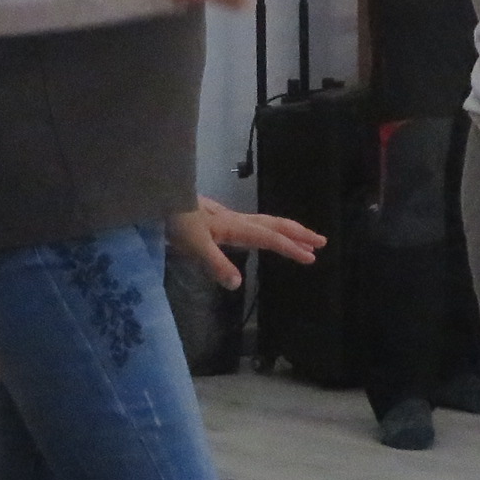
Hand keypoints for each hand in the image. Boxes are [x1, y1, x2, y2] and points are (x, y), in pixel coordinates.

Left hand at [173, 196, 324, 289]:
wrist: (158, 194)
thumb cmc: (174, 220)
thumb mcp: (194, 244)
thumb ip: (216, 263)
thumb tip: (238, 284)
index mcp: (234, 226)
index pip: (269, 238)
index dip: (291, 248)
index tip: (311, 257)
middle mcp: (235, 220)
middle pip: (274, 225)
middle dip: (299, 234)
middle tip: (321, 242)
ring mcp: (227, 217)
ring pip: (265, 222)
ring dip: (286, 231)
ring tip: (302, 239)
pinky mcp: (217, 217)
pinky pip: (253, 223)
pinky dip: (269, 229)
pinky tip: (264, 234)